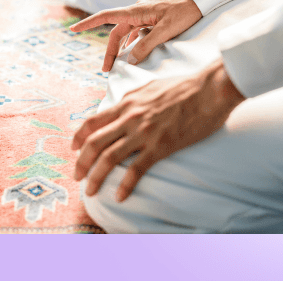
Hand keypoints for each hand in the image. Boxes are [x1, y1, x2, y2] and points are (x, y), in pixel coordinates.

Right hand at [71, 0, 202, 71]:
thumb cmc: (185, 11)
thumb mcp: (166, 31)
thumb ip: (147, 45)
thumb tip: (129, 60)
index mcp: (136, 11)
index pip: (106, 17)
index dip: (88, 23)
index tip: (73, 29)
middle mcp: (137, 11)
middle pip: (116, 32)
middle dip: (109, 51)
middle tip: (106, 70)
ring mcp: (145, 14)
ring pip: (127, 33)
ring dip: (121, 48)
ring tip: (119, 65)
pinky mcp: (153, 18)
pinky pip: (138, 31)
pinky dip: (134, 43)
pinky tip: (136, 52)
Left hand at [72, 59, 245, 201]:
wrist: (209, 90)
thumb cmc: (183, 86)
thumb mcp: (149, 87)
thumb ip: (132, 98)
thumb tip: (121, 105)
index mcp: (126, 103)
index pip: (93, 121)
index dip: (78, 137)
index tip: (73, 148)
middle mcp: (130, 118)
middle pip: (94, 142)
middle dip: (81, 162)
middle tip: (76, 176)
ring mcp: (144, 133)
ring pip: (109, 157)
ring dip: (96, 177)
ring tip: (90, 190)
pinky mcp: (160, 146)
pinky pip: (137, 169)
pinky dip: (125, 185)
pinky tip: (119, 196)